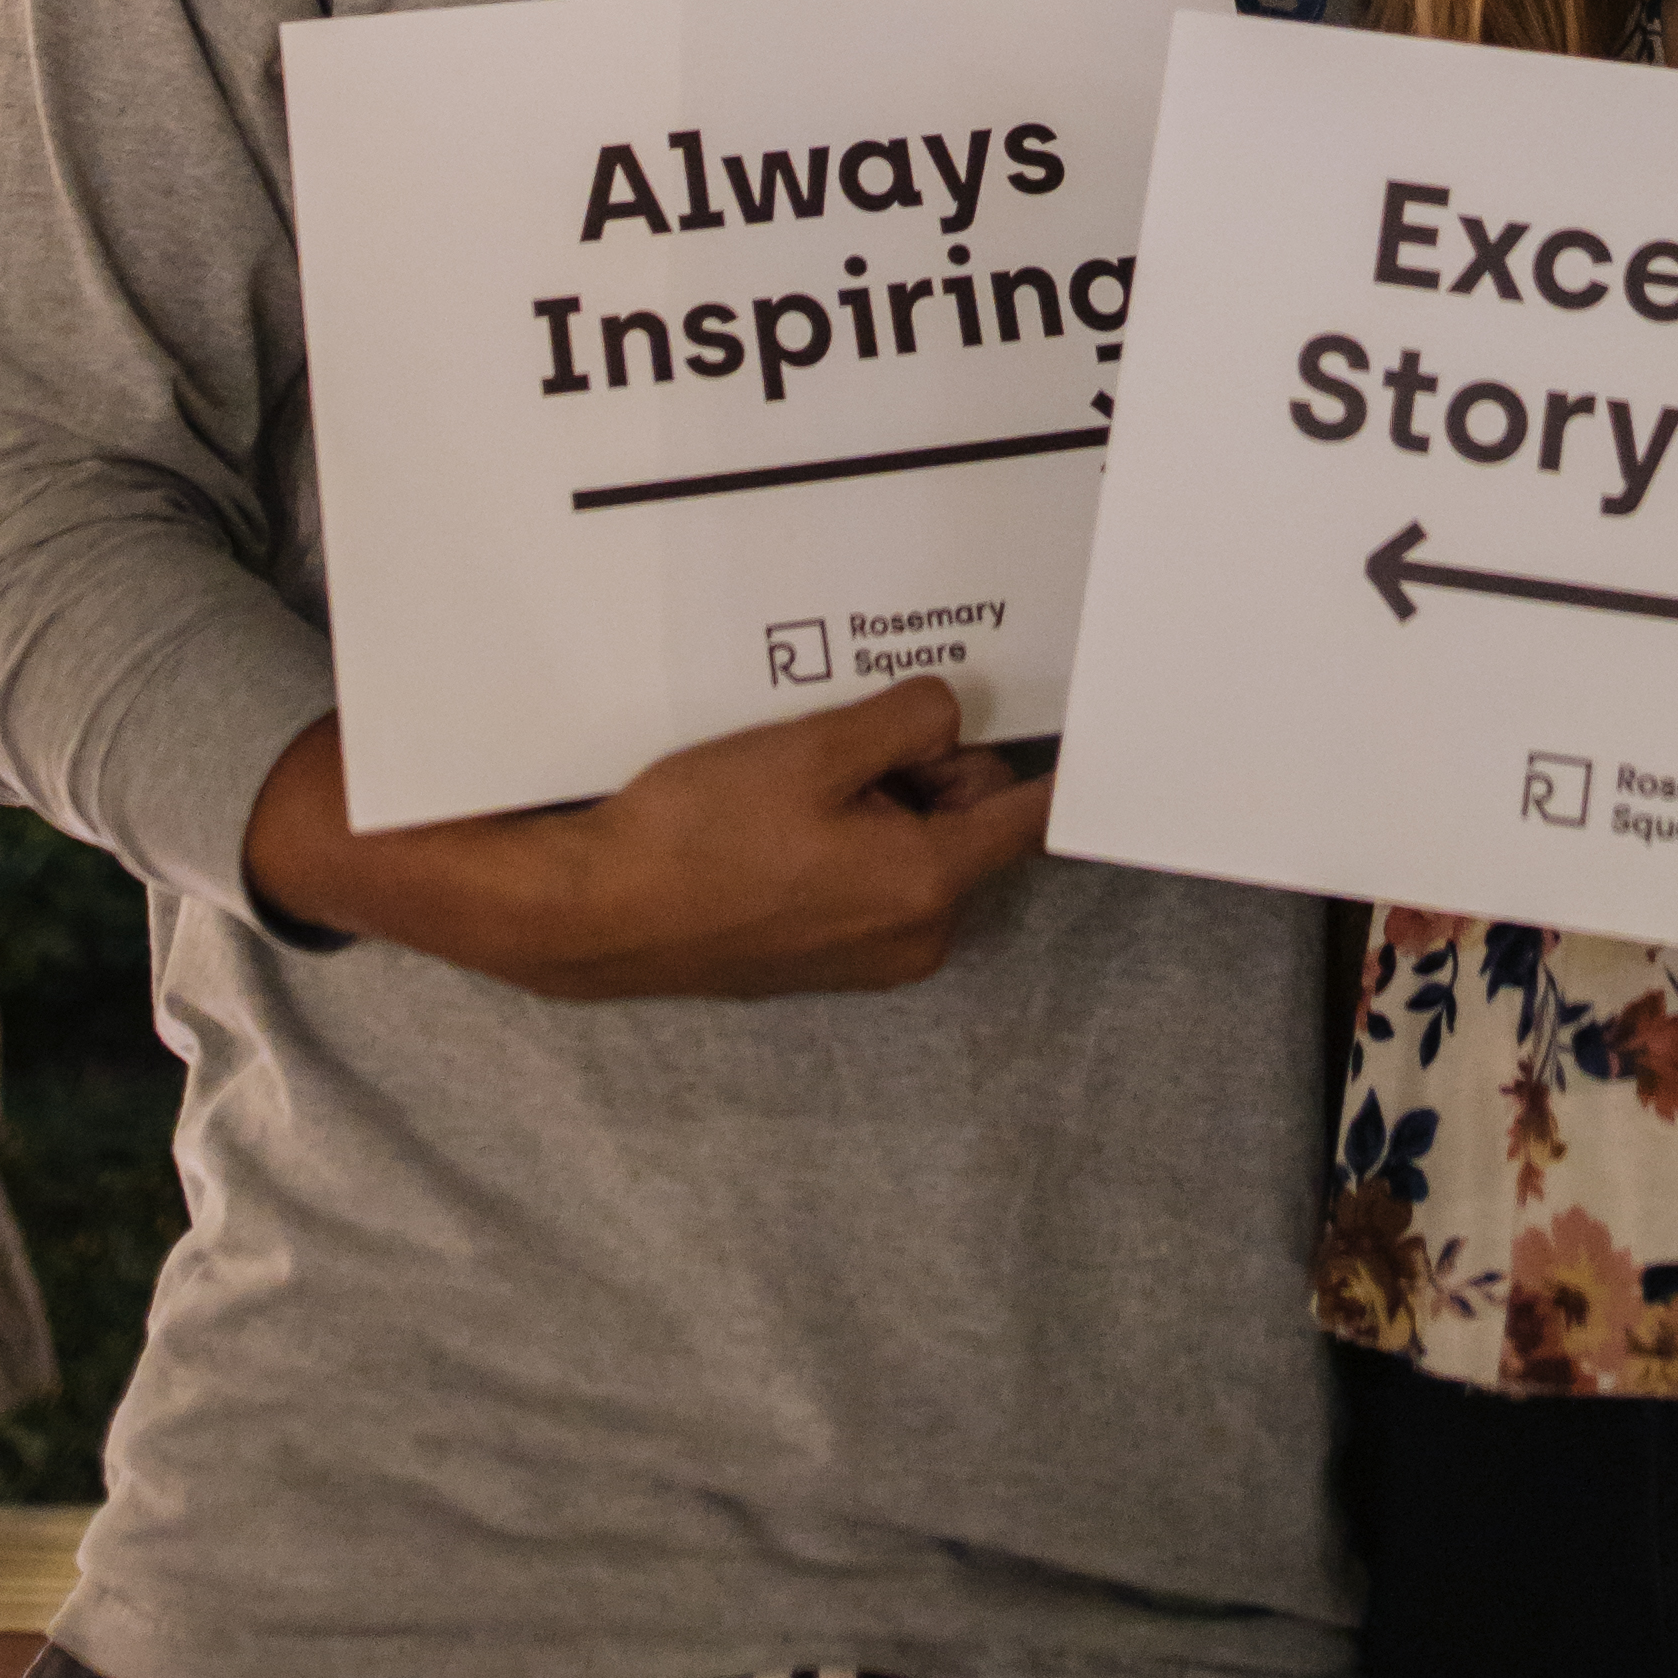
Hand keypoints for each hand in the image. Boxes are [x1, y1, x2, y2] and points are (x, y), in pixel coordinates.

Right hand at [248, 683, 1055, 1004]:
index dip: (1051, 761)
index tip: (1082, 724)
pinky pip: (869, 877)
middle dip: (926, 770)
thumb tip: (951, 720)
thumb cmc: (696, 835)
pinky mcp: (823, 958)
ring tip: (797, 778)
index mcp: (925, 887)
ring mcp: (868, 957)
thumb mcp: (815, 750)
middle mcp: (912, 937)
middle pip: (965, 823)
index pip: (1025, 816)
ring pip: (914, 846)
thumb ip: (908, 723)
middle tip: (847, 737)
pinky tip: (778, 812)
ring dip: (878, 800)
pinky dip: (846, 836)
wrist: (594, 915)